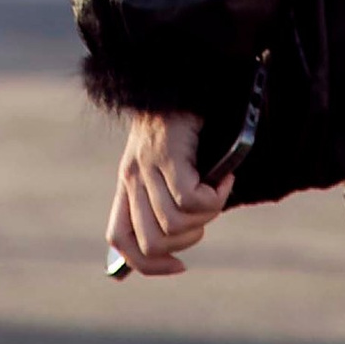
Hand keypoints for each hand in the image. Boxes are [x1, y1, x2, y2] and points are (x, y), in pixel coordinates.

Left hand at [106, 108, 233, 278]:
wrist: (183, 77)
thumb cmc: (184, 126)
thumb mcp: (166, 166)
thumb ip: (166, 199)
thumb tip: (175, 244)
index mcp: (127, 185)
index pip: (120, 241)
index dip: (148, 265)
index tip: (179, 266)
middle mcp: (132, 178)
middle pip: (150, 242)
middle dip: (186, 243)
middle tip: (204, 218)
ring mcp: (147, 167)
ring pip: (173, 223)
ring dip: (204, 219)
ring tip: (216, 194)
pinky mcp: (167, 155)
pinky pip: (190, 199)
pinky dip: (214, 198)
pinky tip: (224, 179)